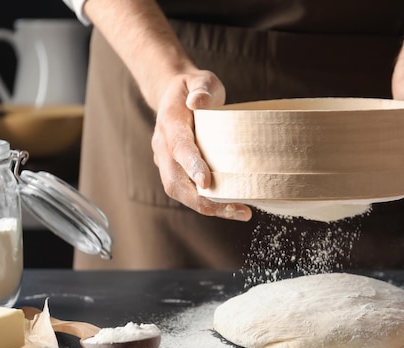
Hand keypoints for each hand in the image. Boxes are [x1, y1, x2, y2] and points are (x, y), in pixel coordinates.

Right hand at [151, 69, 251, 220]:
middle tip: (235, 209)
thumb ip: (201, 88)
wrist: (173, 95)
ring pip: (179, 191)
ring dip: (207, 206)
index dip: (192, 166)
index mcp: (170, 123)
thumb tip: (199, 101)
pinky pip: (187, 191)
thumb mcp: (200, 79)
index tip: (207, 182)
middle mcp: (163, 146)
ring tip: (240, 212)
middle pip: (175, 181)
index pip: (179, 148)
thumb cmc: (193, 88)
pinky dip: (208, 202)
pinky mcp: (174, 170)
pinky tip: (233, 207)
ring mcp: (166, 161)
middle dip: (202, 199)